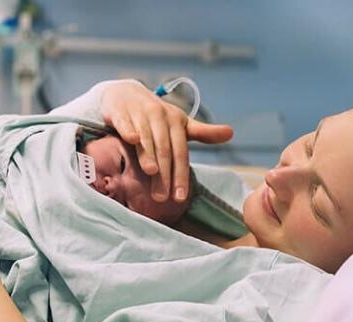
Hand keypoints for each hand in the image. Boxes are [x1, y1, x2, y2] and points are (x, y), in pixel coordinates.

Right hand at [100, 81, 233, 202]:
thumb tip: (231, 133)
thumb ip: (203, 133)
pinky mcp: (121, 111)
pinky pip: (126, 122)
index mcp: (176, 122)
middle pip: (164, 150)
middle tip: (162, 197)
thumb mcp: (180, 123)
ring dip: (148, 154)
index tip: (180, 197)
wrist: (127, 93)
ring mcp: (140, 113)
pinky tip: (132, 140)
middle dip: (164, 174)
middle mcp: (160, 116)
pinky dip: (129, 130)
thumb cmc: (157, 115)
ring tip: (151, 173)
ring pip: (146, 138)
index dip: (181, 175)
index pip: (181, 153)